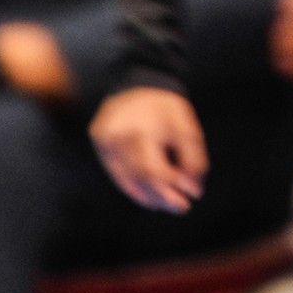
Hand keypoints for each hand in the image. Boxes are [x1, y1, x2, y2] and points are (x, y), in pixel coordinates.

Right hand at [94, 85, 207, 213]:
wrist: (138, 85)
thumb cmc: (166, 109)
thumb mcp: (187, 129)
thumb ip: (194, 160)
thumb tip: (194, 190)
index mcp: (143, 129)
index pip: (156, 170)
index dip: (174, 187)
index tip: (192, 195)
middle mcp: (120, 136)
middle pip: (141, 178)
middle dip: (163, 197)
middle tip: (181, 207)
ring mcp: (105, 140)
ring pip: (127, 178)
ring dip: (148, 197)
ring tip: (165, 205)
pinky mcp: (99, 142)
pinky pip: (115, 172)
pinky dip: (132, 188)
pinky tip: (147, 198)